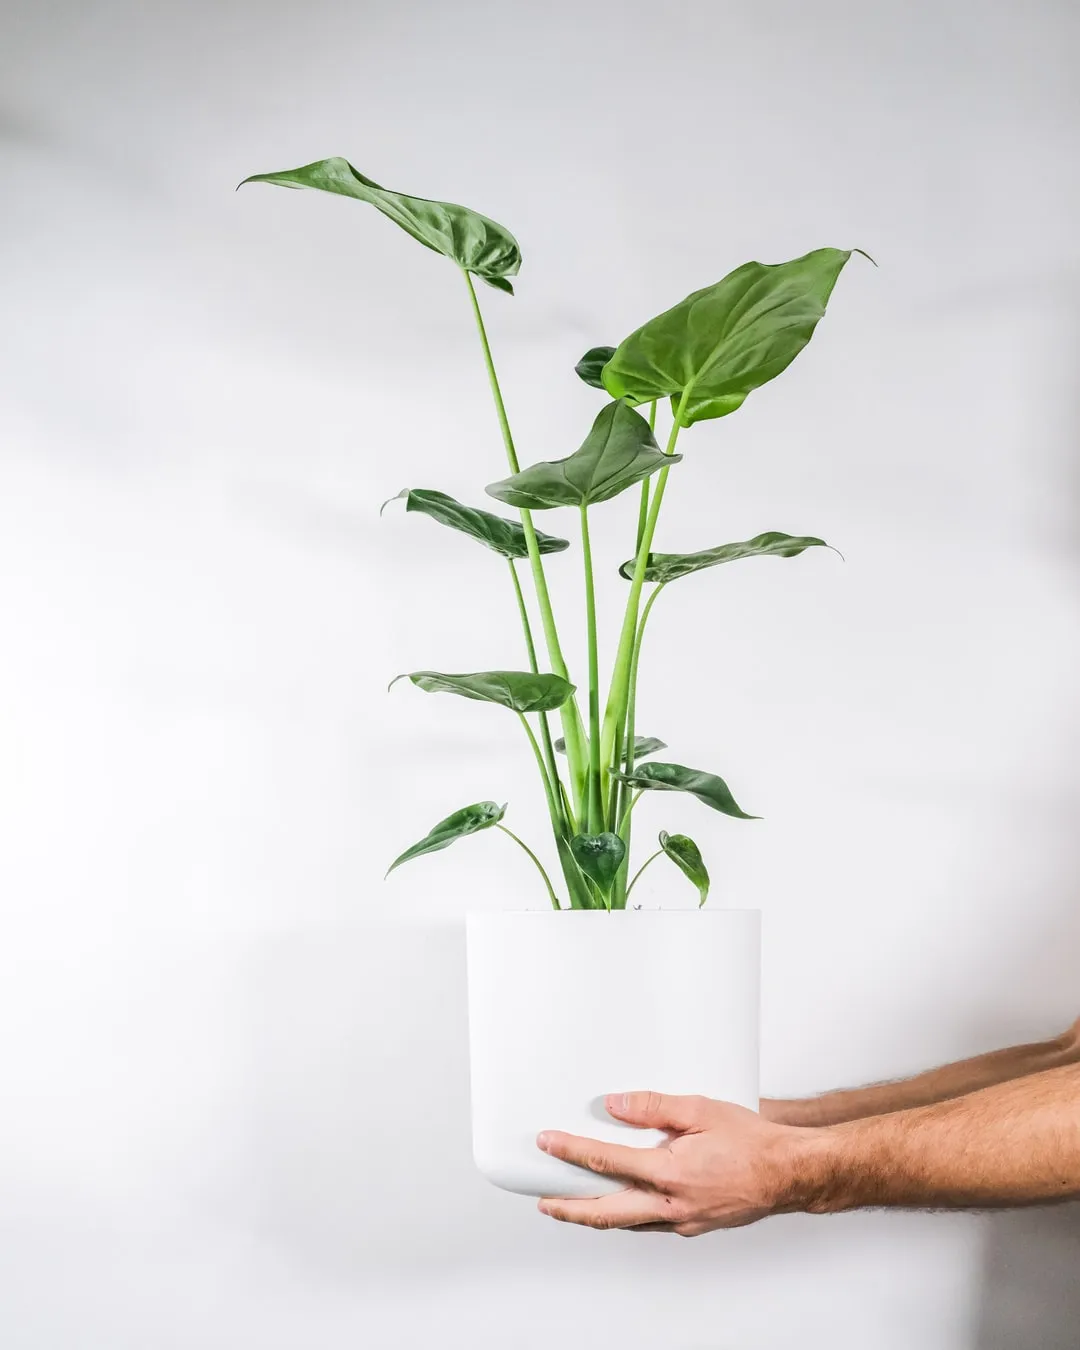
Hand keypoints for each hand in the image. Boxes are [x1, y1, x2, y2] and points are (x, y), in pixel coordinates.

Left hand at [537, 1091, 820, 1235]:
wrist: (789, 1173)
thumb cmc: (752, 1141)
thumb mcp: (702, 1110)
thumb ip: (655, 1107)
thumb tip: (616, 1106)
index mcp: (670, 1173)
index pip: (607, 1161)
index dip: (571, 1151)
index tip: (547, 1143)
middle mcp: (672, 1204)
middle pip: (606, 1211)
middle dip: (570, 1207)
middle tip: (543, 1200)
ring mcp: (682, 1219)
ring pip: (627, 1223)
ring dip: (594, 1216)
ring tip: (570, 1207)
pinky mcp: (693, 1225)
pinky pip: (649, 1224)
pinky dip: (626, 1217)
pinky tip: (620, 1207)